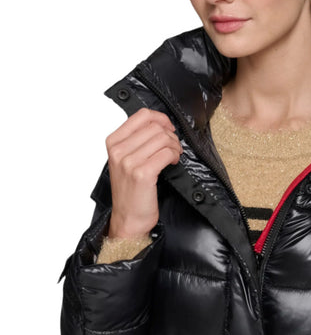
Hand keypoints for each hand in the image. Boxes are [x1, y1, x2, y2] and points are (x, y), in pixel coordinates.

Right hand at [105, 108, 181, 237]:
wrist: (128, 219)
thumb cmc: (130, 191)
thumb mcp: (126, 160)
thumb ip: (137, 140)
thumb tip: (160, 124)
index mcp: (113, 142)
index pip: (142, 115)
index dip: (161, 119)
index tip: (168, 128)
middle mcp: (118, 150)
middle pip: (156, 127)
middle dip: (171, 135)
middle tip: (174, 148)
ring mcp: (128, 162)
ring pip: (163, 139)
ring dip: (174, 146)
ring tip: (173, 156)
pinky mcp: (142, 174)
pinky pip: (166, 153)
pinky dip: (174, 156)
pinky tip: (172, 163)